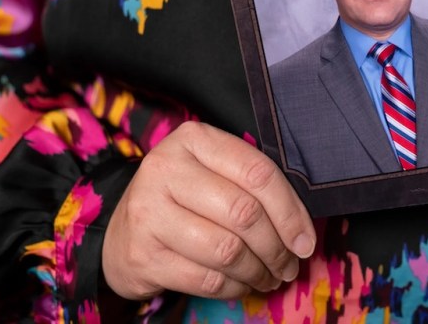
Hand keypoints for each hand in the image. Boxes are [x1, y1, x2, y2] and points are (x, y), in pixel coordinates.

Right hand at [102, 121, 315, 299]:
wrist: (121, 233)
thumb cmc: (185, 199)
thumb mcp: (215, 173)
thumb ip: (254, 187)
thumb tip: (302, 234)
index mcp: (194, 139)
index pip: (258, 173)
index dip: (290, 211)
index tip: (305, 240)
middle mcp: (166, 169)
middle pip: (245, 213)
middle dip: (277, 247)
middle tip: (290, 265)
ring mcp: (149, 212)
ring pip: (228, 250)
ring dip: (258, 271)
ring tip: (269, 277)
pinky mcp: (142, 255)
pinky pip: (206, 279)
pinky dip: (234, 287)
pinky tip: (242, 284)